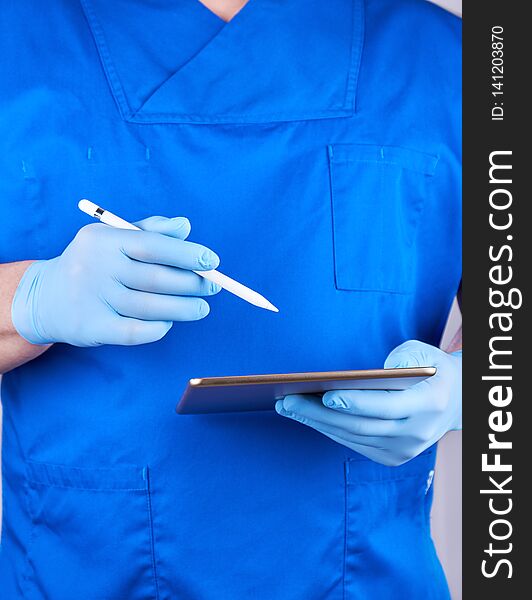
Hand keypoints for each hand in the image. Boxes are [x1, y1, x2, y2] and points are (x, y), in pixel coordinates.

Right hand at [11, 216, 220, 346]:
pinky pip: (135, 332)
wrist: (45, 297)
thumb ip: (150, 230)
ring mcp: (93, 299)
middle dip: (193, 284)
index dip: (187, 254)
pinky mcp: (92, 327)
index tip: (212, 262)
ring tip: (201, 308)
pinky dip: (159, 328)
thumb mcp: (113, 238)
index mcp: (104, 240)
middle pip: (156, 278)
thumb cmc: (92, 263)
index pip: (153, 245)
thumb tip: (185, 226)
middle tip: (213, 287)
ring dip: (184, 309)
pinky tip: (170, 323)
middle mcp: (96, 268)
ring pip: (150, 307)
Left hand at [276, 341, 461, 465]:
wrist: (453, 402)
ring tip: (288, 407)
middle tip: (288, 400)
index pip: (386, 407)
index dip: (355, 402)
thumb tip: (362, 376)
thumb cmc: (430, 370)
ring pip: (352, 437)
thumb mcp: (422, 352)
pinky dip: (328, 430)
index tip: (326, 394)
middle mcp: (415, 431)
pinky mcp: (391, 456)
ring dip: (316, 423)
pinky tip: (307, 417)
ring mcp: (403, 449)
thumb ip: (399, 358)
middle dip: (319, 413)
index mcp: (427, 404)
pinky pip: (354, 443)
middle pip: (360, 425)